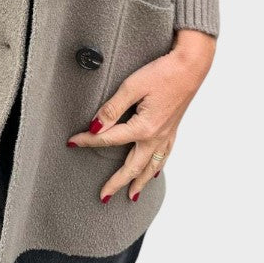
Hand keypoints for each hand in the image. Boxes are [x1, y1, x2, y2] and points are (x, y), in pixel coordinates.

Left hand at [65, 31, 215, 201]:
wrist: (191, 66)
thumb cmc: (163, 72)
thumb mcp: (132, 86)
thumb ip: (112, 108)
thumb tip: (95, 126)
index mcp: (143, 128)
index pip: (109, 138)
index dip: (88, 140)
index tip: (72, 142)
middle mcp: (156, 137)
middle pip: (132, 166)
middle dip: (117, 182)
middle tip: (104, 196)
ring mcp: (166, 135)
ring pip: (150, 167)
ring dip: (139, 182)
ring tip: (132, 196)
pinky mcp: (173, 129)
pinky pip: (164, 157)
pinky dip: (157, 168)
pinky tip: (154, 172)